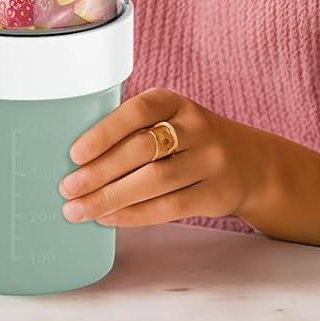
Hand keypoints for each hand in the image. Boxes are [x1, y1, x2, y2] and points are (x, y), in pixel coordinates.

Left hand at [59, 87, 271, 227]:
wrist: (251, 163)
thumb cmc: (190, 140)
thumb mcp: (169, 119)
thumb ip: (134, 130)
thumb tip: (78, 158)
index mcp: (175, 102)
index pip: (137, 111)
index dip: (104, 132)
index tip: (75, 153)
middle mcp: (196, 127)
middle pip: (141, 150)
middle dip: (99, 172)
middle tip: (67, 188)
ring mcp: (210, 162)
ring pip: (154, 182)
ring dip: (111, 198)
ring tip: (80, 209)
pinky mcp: (216, 194)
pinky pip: (169, 208)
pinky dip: (134, 215)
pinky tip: (109, 218)